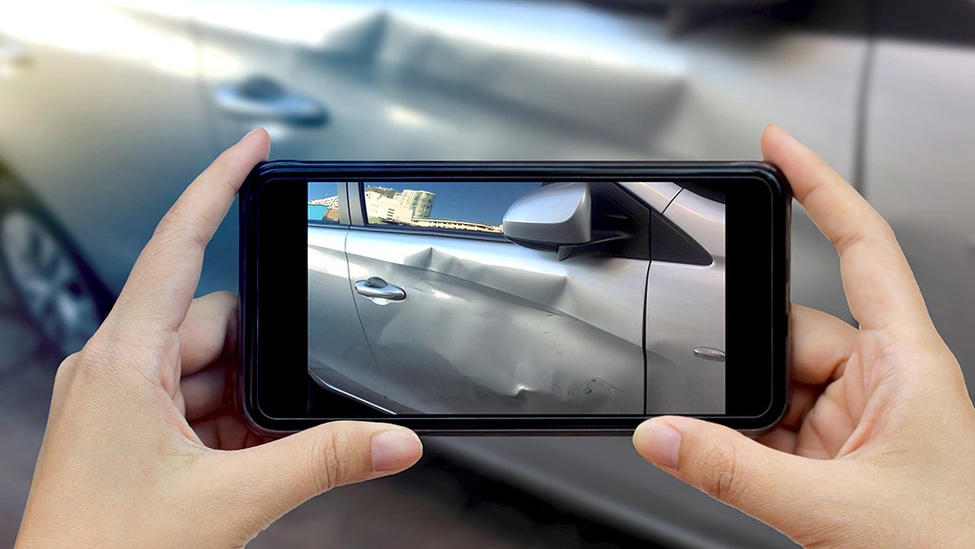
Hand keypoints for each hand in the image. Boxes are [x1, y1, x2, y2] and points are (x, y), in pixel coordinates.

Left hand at [15, 129, 422, 548]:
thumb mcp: (231, 502)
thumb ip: (323, 461)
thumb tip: (393, 440)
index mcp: (122, 361)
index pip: (177, 246)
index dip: (219, 187)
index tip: (252, 148)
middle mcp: (117, 371)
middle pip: (215, 322)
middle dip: (264, 354)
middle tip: (293, 397)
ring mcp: (124, 405)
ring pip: (212, 369)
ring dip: (249, 401)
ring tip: (260, 451)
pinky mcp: (134, 436)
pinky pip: (200, 405)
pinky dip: (234, 426)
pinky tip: (250, 460)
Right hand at [633, 125, 974, 547]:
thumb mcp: (832, 510)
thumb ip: (732, 472)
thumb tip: (660, 435)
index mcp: (907, 364)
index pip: (862, 248)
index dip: (820, 189)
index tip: (779, 149)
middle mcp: (885, 382)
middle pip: (793, 333)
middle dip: (748, 363)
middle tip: (717, 394)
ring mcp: (861, 421)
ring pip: (778, 388)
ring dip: (750, 419)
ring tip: (750, 458)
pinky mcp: (840, 458)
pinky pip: (778, 430)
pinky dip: (751, 448)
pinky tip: (745, 466)